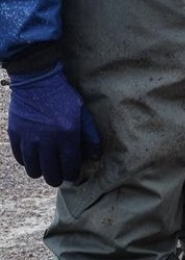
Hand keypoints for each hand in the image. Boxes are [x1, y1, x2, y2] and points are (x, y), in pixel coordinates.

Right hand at [6, 63, 101, 186]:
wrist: (37, 80)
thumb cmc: (63, 97)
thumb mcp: (82, 114)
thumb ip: (90, 136)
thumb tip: (94, 157)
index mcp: (67, 135)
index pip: (69, 167)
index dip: (72, 176)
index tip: (72, 176)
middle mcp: (47, 140)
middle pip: (50, 174)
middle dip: (57, 178)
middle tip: (59, 176)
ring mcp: (29, 138)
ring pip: (33, 170)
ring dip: (41, 171)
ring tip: (46, 166)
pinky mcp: (15, 134)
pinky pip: (20, 158)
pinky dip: (27, 161)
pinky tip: (34, 156)